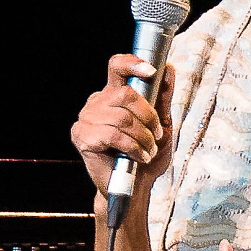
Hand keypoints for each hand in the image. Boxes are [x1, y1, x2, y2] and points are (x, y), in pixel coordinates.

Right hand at [72, 54, 175, 198]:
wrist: (135, 187)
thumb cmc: (146, 154)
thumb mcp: (162, 124)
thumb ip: (163, 97)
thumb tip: (168, 69)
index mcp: (112, 95)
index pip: (116, 67)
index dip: (132, 64)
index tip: (151, 70)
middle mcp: (96, 103)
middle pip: (126, 95)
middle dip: (148, 116)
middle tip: (155, 135)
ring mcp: (86, 119)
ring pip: (122, 118)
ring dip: (143, 137)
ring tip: (147, 149)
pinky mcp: (82, 137)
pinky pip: (113, 135)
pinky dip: (133, 147)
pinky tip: (138, 156)